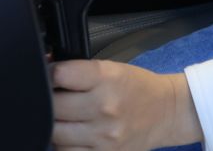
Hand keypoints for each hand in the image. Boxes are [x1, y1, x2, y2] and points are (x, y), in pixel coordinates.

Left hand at [50, 61, 202, 150]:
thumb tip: (46, 71)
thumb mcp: (111, 69)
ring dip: (56, 126)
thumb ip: (79, 72)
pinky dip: (65, 145)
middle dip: (50, 101)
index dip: (50, 75)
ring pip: (56, 134)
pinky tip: (73, 136)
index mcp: (106, 78)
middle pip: (54, 107)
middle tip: (58, 99)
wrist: (166, 112)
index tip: (52, 77)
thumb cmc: (137, 87)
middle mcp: (105, 107)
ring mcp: (104, 136)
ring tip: (66, 118)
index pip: (60, 75)